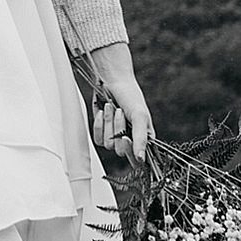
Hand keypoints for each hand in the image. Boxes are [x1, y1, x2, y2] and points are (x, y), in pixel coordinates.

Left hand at [88, 40, 152, 170]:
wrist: (111, 81)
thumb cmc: (130, 96)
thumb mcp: (140, 116)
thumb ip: (141, 138)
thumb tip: (141, 159)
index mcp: (142, 139)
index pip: (139, 159)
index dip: (132, 154)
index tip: (127, 138)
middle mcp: (129, 141)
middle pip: (121, 152)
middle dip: (119, 130)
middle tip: (121, 114)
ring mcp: (114, 137)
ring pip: (108, 144)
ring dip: (109, 123)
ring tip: (113, 107)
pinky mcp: (101, 132)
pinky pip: (97, 138)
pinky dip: (99, 123)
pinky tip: (103, 110)